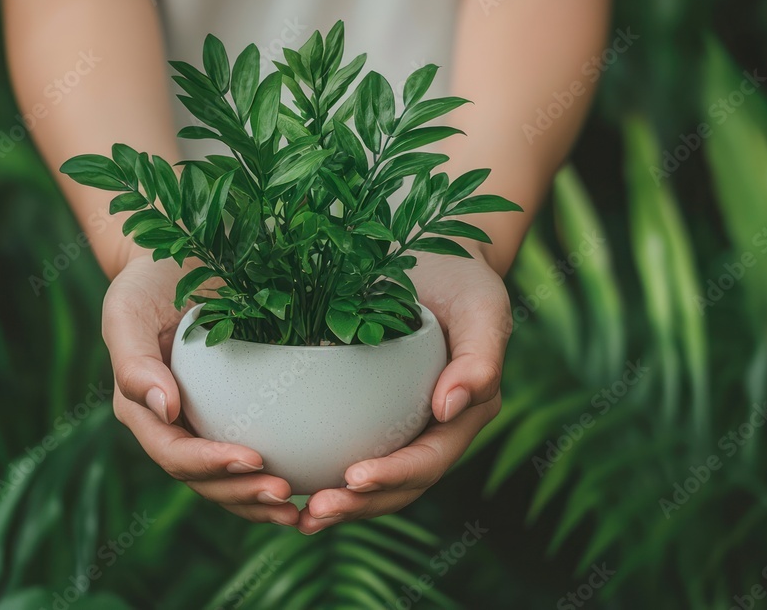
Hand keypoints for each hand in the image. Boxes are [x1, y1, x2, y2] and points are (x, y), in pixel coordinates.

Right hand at [104, 254, 300, 525]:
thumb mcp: (127, 311)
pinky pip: (256, 452)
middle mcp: (173, 426)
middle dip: (241, 493)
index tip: (253, 460)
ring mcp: (204, 423)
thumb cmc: (148, 281)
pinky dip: (280, 472)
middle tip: (285, 493)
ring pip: (229, 481)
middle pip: (204, 479)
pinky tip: (312, 483)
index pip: (174, 452)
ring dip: (260, 500)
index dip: (209, 465)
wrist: (178, 256)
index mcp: (143, 410)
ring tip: (301, 507)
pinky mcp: (235, 414)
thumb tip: (164, 409)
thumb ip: (133, 360)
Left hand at [297, 251, 509, 533]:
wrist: (434, 252)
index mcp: (464, 415)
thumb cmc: (462, 278)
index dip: (393, 477)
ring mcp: (402, 425)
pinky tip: (284, 479)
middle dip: (360, 505)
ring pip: (372, 481)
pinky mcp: (372, 412)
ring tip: (299, 515)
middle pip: (399, 486)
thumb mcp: (483, 307)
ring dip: (340, 504)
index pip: (428, 459)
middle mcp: (434, 429)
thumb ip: (480, 357)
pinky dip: (321, 470)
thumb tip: (450, 407)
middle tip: (313, 512)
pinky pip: (347, 448)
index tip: (352, 478)